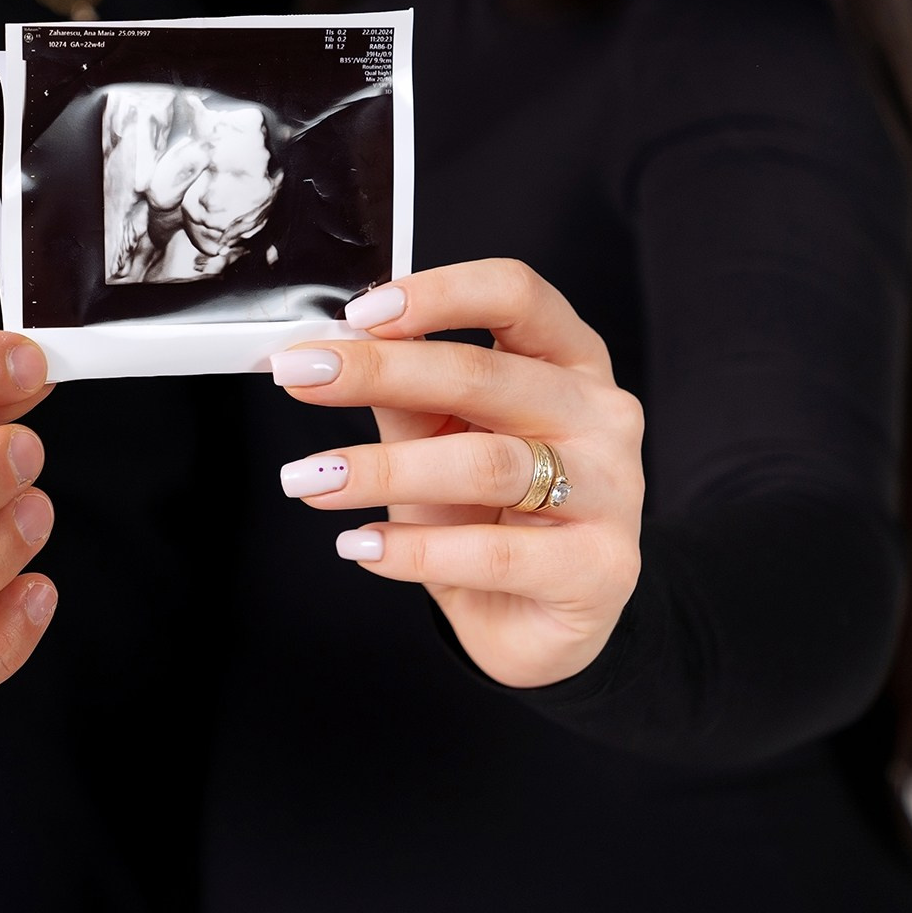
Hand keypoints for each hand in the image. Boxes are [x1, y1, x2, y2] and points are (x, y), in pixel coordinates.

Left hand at [268, 260, 645, 688]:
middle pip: (486, 375)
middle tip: (301, 379)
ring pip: (483, 465)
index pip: (515, 295)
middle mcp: (600, 414)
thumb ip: (402, 393)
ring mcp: (610, 491)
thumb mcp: (441, 438)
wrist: (539, 618)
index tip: (359, 314)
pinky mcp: (599, 567)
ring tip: (312, 479)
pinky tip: (362, 546)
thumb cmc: (490, 512)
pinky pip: (492, 554)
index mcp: (569, 359)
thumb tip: (330, 352)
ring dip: (382, 470)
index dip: (438, 293)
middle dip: (380, 372)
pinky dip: (414, 550)